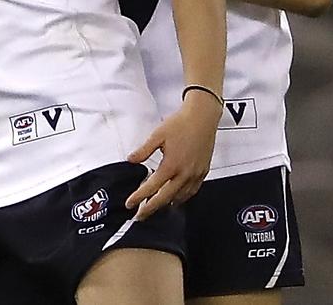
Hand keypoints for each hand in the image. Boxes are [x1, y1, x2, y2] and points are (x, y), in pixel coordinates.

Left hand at [124, 91, 221, 219]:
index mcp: (171, 165)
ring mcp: (195, 175)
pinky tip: (176, 197)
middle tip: (140, 216)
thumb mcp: (158, 134)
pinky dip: (182, 198)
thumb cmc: (180, 123)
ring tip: (155, 207)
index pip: (151, 187)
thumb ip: (144, 150)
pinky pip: (192, 192)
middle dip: (150, 209)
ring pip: (180, 198)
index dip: (139, 197)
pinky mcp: (203, 173)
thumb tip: (130, 160)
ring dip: (166, 204)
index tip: (129, 205)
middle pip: (165, 198)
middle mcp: (184, 174)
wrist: (202, 117)